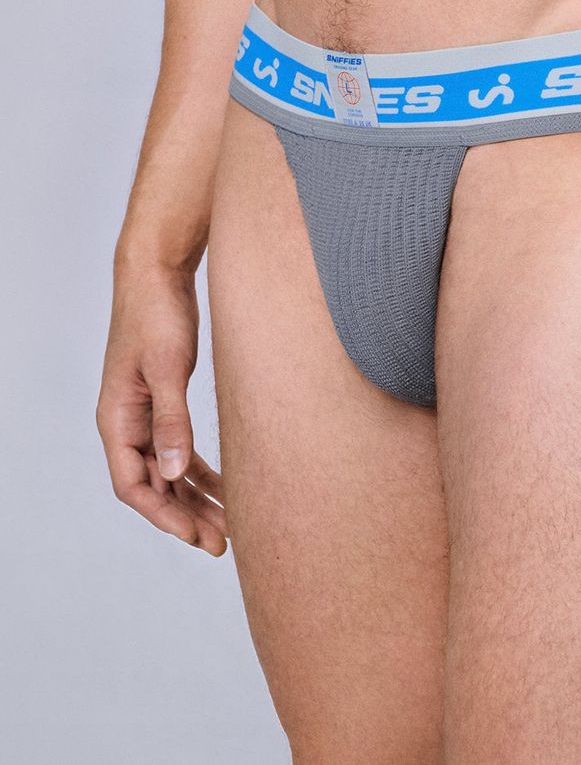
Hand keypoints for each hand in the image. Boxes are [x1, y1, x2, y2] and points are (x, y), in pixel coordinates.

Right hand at [97, 258, 226, 555]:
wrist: (158, 270)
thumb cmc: (158, 312)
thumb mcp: (166, 367)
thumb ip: (171, 420)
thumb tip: (173, 473)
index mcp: (117, 419)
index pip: (134, 486)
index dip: (165, 516)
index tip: (198, 537)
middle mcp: (127, 421)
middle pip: (154, 485)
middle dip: (186, 516)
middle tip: (223, 542)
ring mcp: (145, 411)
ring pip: (169, 469)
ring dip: (196, 497)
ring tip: (230, 523)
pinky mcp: (164, 397)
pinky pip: (179, 447)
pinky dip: (200, 469)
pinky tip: (226, 484)